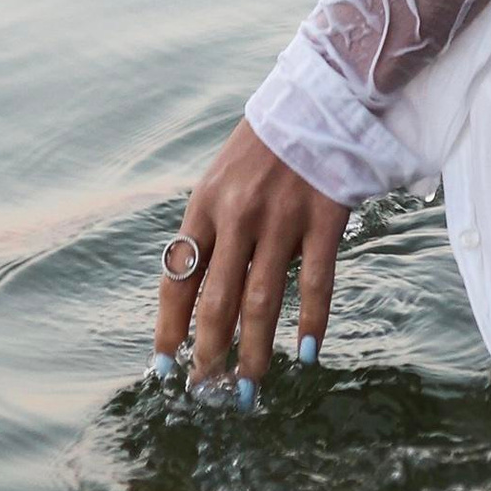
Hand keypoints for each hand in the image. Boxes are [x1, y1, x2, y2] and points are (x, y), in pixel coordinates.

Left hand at [152, 119, 344, 395]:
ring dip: (254, 351)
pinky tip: (307, 352)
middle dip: (210, 353)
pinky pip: (316, 281)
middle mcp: (238, 215)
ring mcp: (282, 217)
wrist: (320, 98)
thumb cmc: (266, 147)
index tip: (166, 367)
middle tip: (209, 391)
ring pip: (262, 301)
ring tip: (250, 389)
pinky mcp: (324, 217)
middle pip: (217, 300)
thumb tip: (199, 298)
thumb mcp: (222, 180)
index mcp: (204, 206)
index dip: (170, 328)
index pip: (178, 279)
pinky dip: (312, 320)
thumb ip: (212, 232)